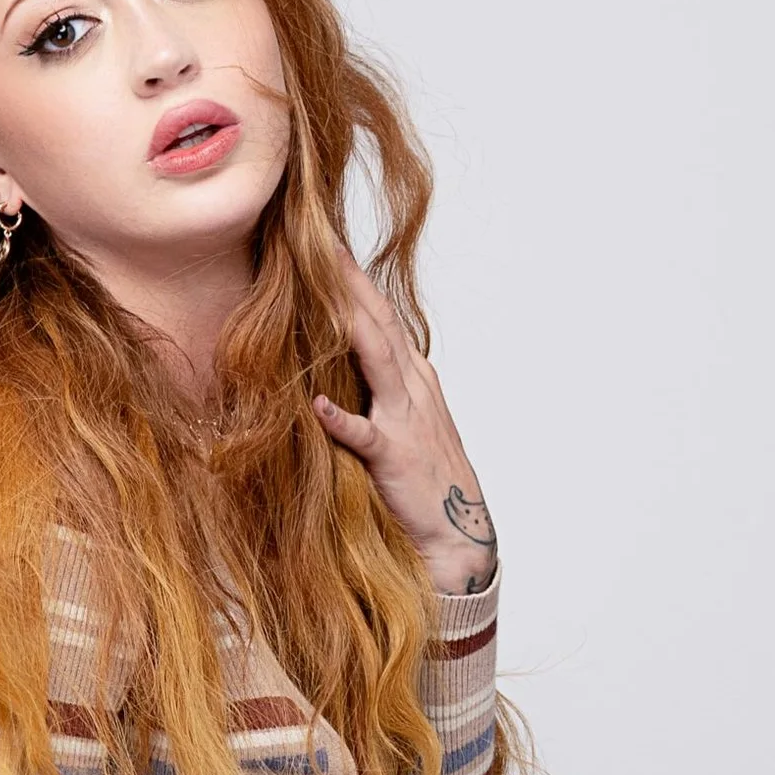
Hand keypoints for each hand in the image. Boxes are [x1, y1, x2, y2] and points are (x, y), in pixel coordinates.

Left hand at [311, 249, 499, 592]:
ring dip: (348, 322)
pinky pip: (366, 434)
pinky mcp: (396, 456)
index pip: (380, 316)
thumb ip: (373, 389)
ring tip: (318, 291)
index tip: (326, 243)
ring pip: (376, 357)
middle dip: (349, 280)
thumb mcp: (401, 422)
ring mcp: (407, 417)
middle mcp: (413, 386)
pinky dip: (343, 419)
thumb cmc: (424, 481)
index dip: (354, 279)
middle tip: (318, 240)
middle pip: (377, 321)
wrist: (457, 533)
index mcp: (413, 375)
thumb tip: (331, 365)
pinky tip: (319, 405)